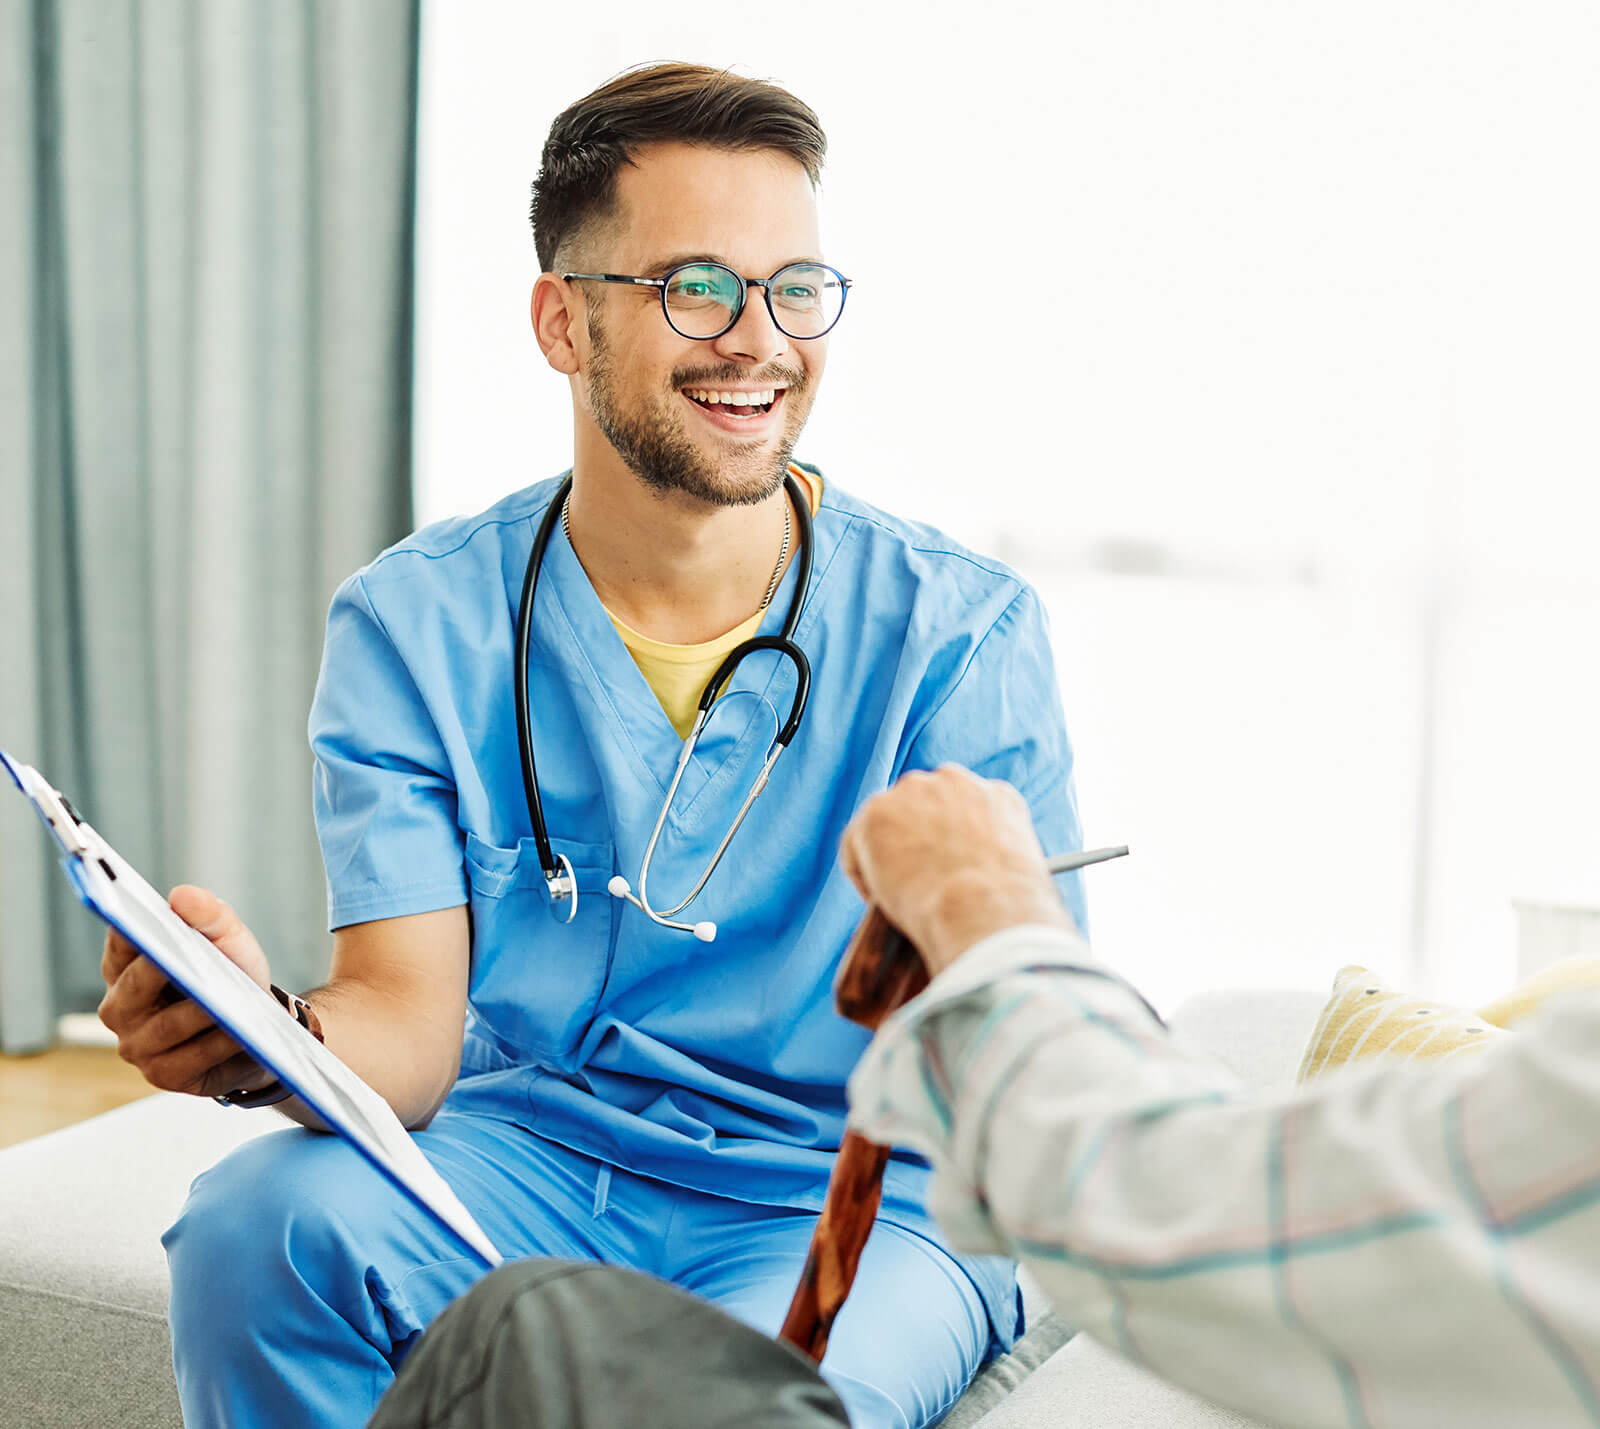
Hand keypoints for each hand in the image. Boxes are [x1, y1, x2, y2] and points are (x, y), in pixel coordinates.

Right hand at [98, 885, 275, 1098]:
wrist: (260, 1029)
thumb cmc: (233, 976)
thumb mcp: (229, 940)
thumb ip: (209, 915)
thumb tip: (182, 895)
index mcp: (126, 968)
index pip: (120, 944)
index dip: (131, 930)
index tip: (143, 919)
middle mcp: (121, 1009)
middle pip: (136, 986)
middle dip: (162, 971)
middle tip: (186, 959)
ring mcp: (139, 1046)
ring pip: (168, 1025)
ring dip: (202, 1012)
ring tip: (231, 1001)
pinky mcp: (164, 1076)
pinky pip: (192, 1057)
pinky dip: (219, 1043)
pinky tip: (241, 1033)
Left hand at [838, 766, 1072, 978]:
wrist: (985, 911)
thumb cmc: (1010, 913)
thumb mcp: (1020, 878)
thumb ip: (994, 865)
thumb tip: (974, 891)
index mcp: (998, 797)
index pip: (964, 811)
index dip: (951, 843)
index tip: (946, 870)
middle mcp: (956, 782)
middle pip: (923, 806)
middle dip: (917, 839)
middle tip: (917, 881)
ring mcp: (914, 793)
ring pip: (887, 822)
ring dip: (887, 854)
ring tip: (897, 896)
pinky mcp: (877, 813)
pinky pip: (857, 844)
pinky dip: (863, 873)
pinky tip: (877, 901)